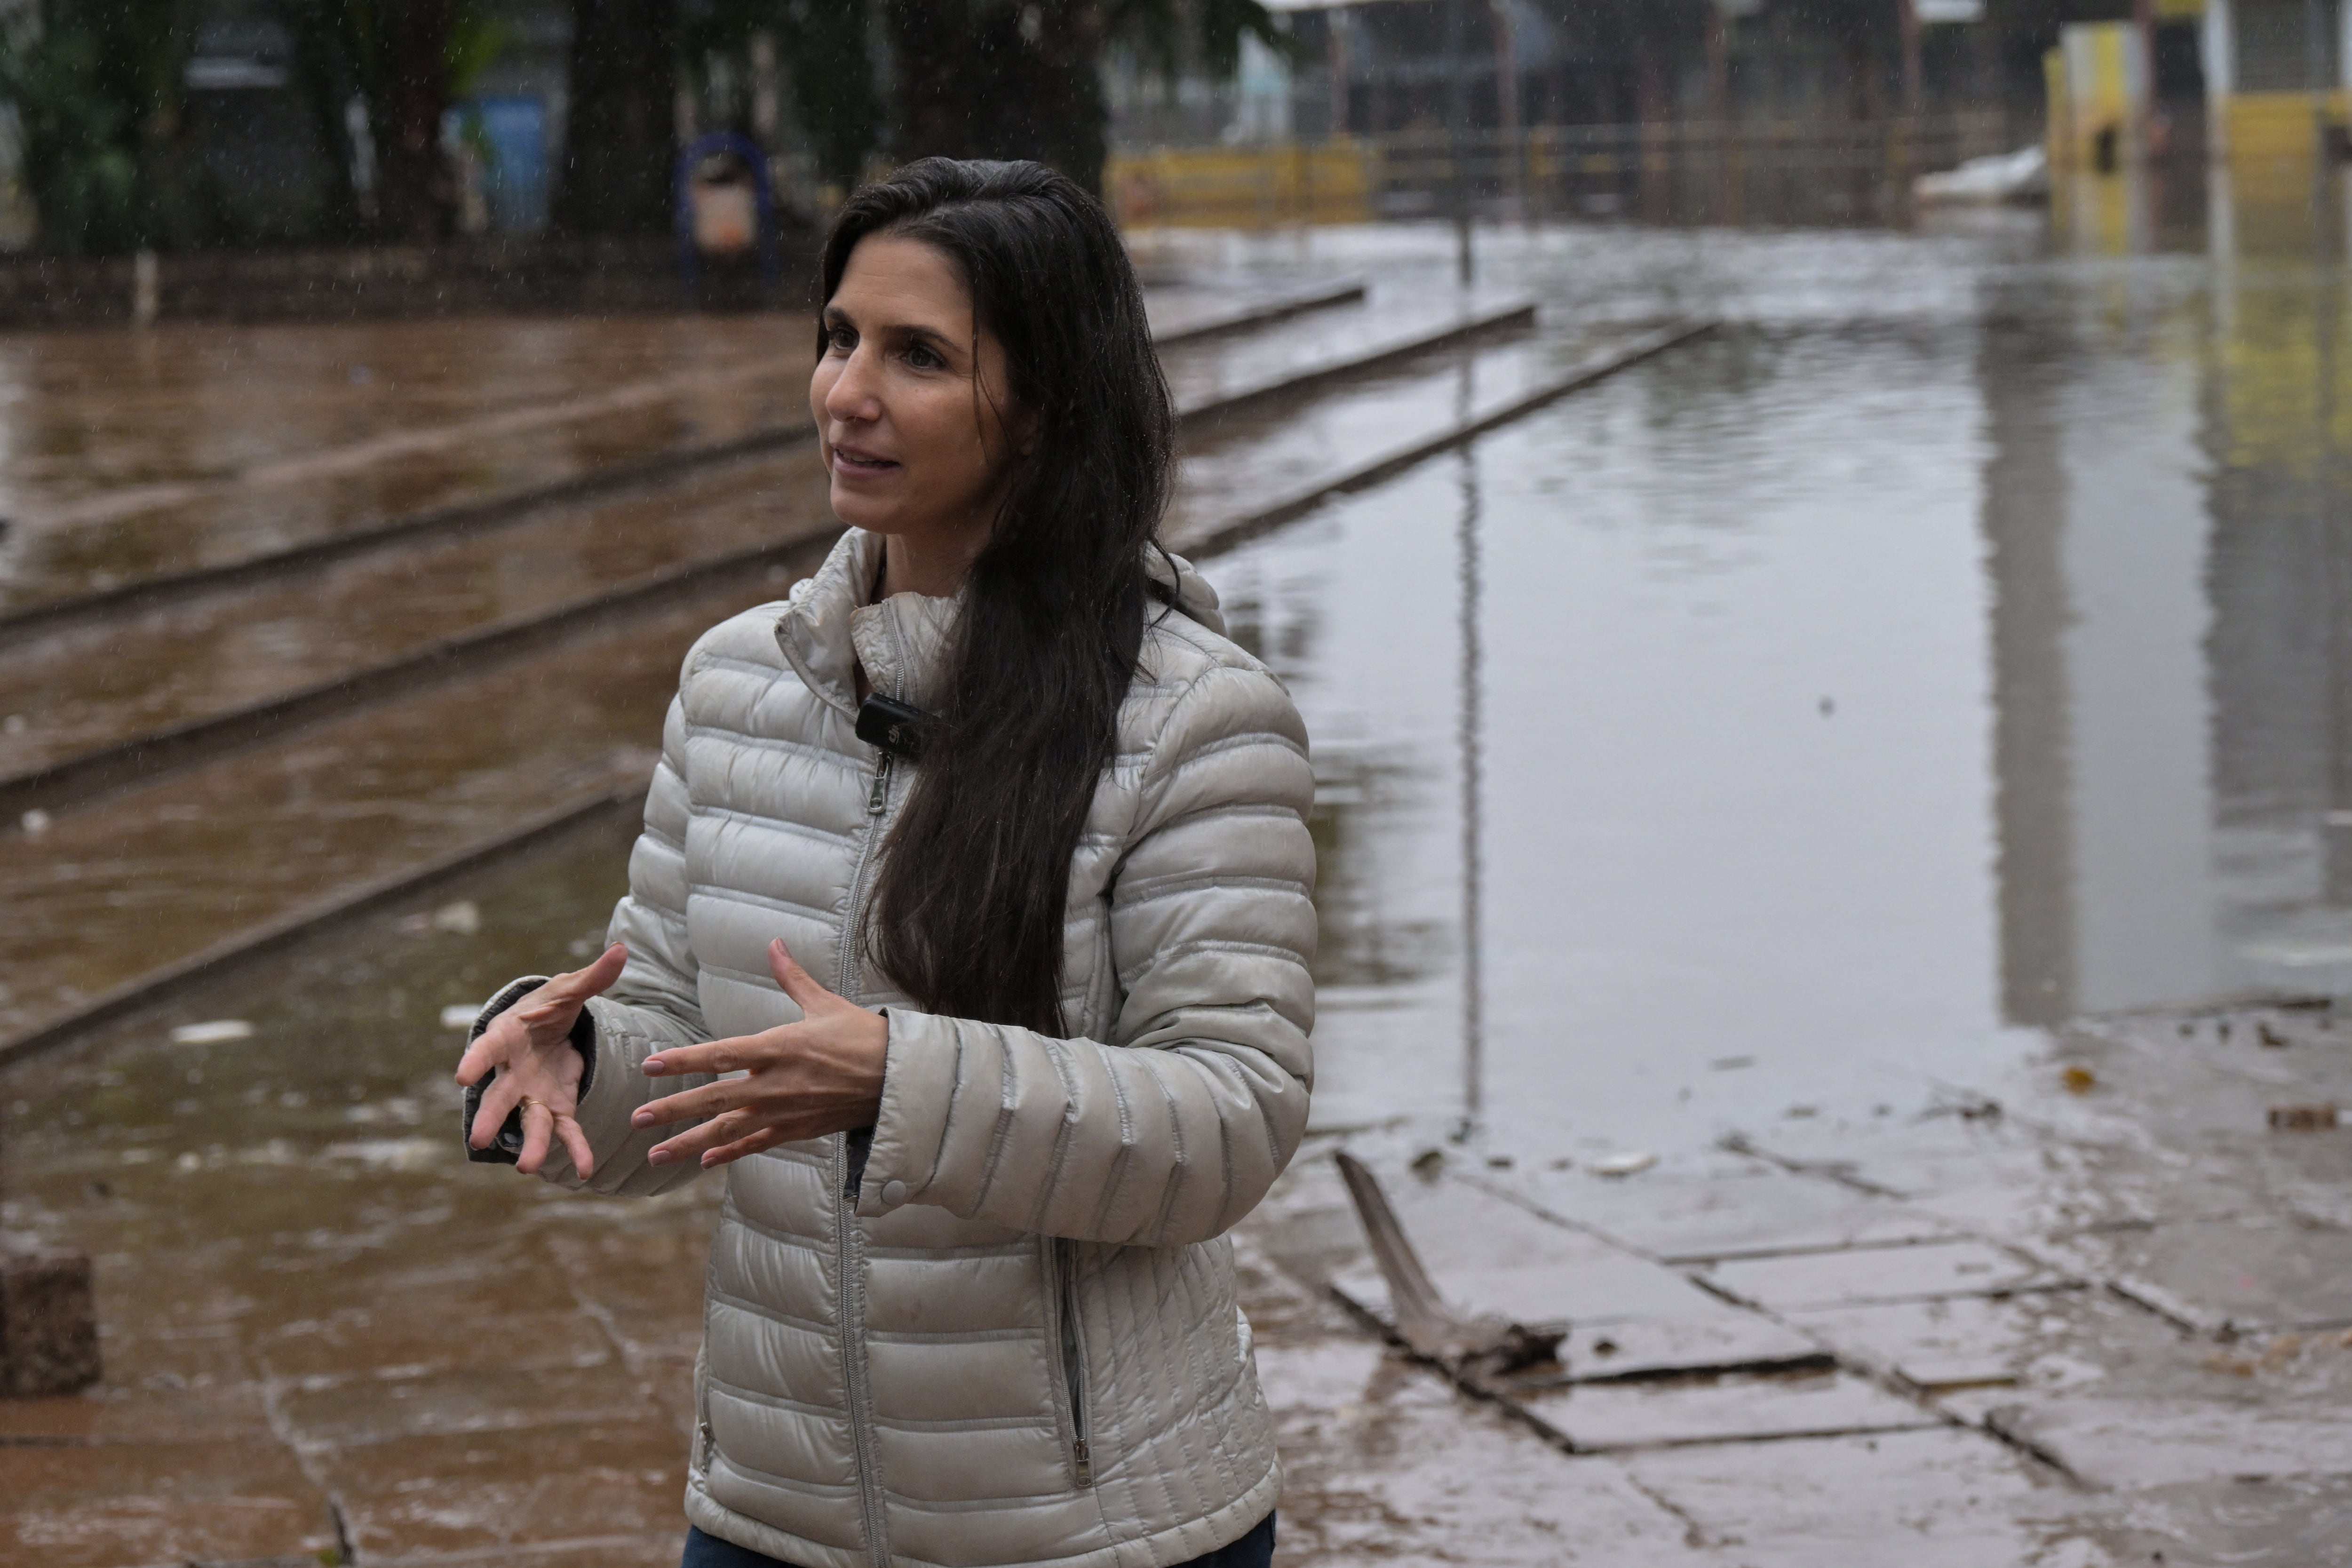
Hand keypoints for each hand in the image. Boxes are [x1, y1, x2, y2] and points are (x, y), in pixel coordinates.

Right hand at [454, 942, 626, 1177]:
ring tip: (526, 1168)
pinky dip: (575, 1149)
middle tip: (479, 1139)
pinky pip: (563, 1130)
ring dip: (527, 1144)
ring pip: (526, 1121)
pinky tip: (586, 1169)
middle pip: (498, 1096)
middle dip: (490, 1117)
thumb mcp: (569, 989)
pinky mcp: (554, 1106)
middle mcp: (512, 1072)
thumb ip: (593, 976)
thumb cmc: (548, 1006)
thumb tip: (621, 949)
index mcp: (507, 1037)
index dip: (475, 1060)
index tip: (462, 1076)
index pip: (487, 1048)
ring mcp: (531, 1093)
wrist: (547, 1028)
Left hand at [631, 938, 888, 1170]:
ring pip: (728, 1131)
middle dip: (673, 1110)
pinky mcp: (798, 1130)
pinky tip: (705, 1163)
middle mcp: (775, 1084)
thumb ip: (792, 977)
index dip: (684, 1060)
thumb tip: (774, 943)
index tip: (651, 1065)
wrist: (899, 1079)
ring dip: (689, 1144)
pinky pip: (757, 1145)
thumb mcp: (825, 1003)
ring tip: (655, 1155)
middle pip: (714, 1098)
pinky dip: (730, 1155)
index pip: (721, 1054)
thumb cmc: (864, 1037)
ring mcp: (785, 1111)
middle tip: (638, 1120)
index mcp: (779, 1047)